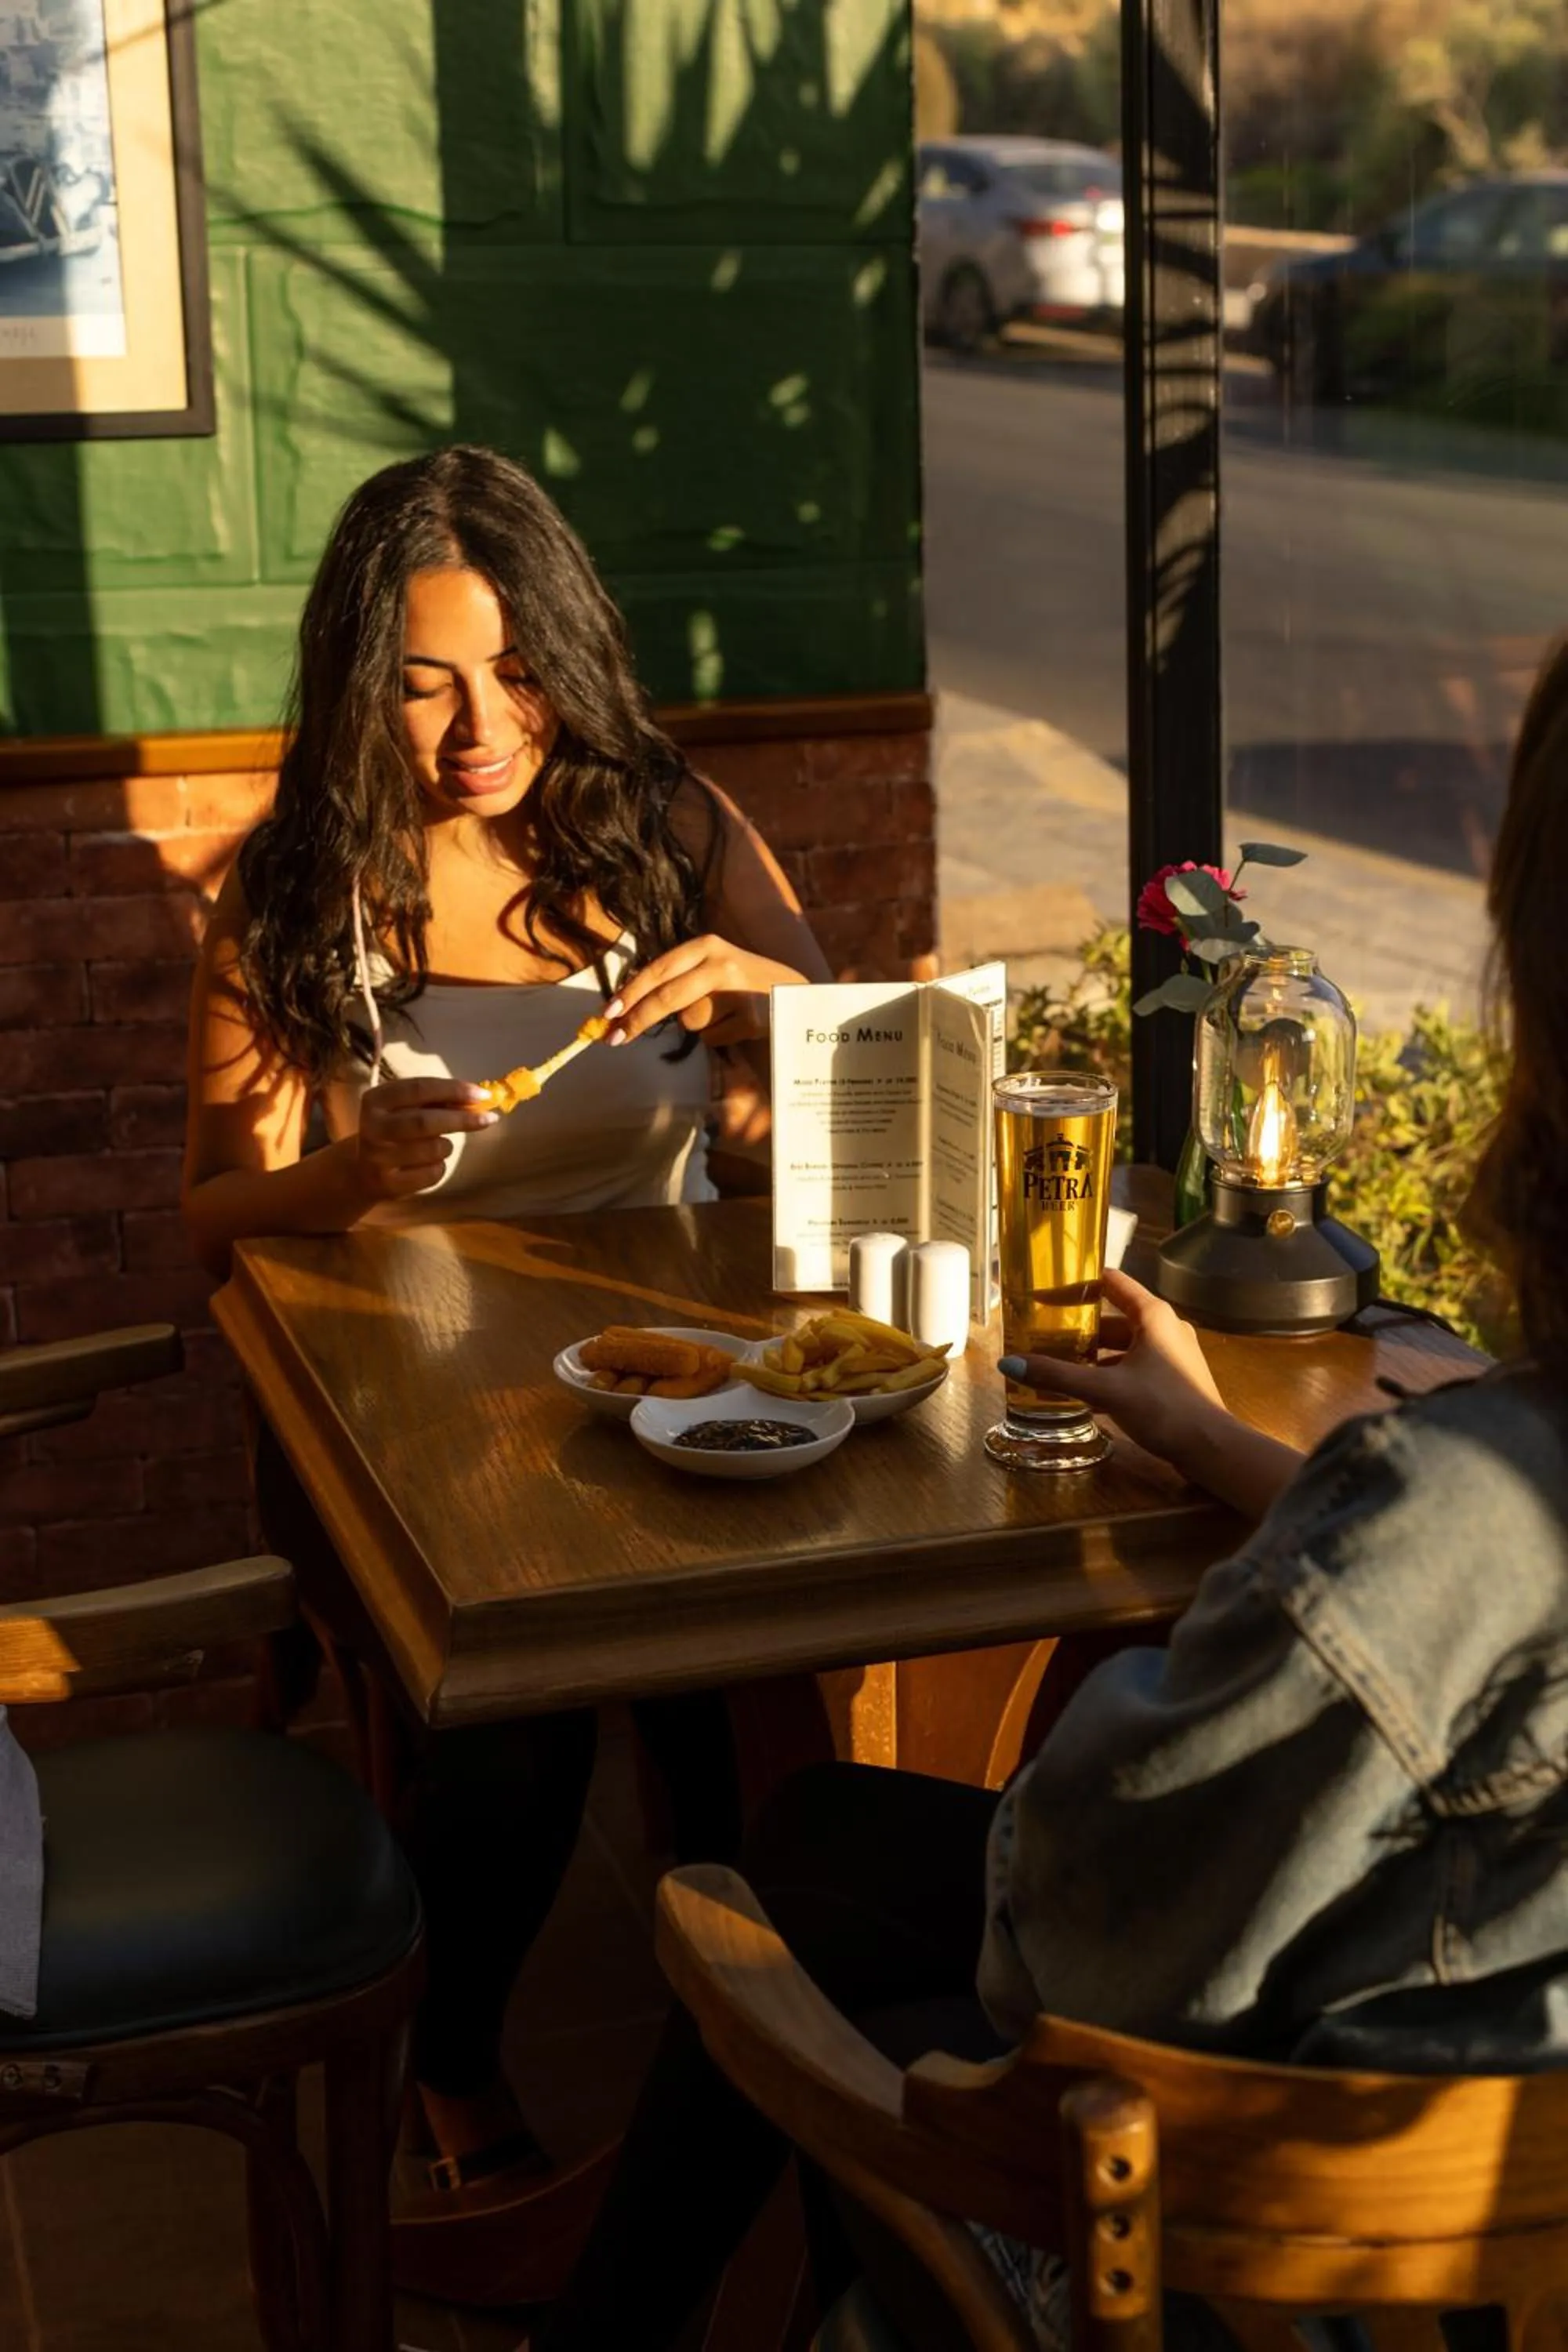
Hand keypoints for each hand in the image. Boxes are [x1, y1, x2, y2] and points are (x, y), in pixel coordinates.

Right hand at [349, 1076, 497, 1204]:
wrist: (361, 1171)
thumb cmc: (394, 1131)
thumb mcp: (406, 1109)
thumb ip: (437, 1101)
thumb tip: (478, 1099)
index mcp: (376, 1099)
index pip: (419, 1088)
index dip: (454, 1090)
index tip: (483, 1095)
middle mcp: (373, 1127)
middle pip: (425, 1122)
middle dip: (461, 1119)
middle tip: (488, 1119)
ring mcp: (378, 1157)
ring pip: (432, 1149)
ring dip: (447, 1146)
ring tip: (440, 1145)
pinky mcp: (388, 1184)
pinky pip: (431, 1174)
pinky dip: (440, 1167)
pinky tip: (428, 1164)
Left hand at [606, 936, 805, 1049]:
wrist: (797, 996)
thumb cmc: (742, 985)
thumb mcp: (710, 969)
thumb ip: (676, 981)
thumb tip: (624, 1008)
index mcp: (706, 945)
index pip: (658, 969)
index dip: (630, 992)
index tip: (608, 1012)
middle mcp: (721, 962)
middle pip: (667, 997)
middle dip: (638, 1020)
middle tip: (614, 1039)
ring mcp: (738, 990)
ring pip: (690, 1022)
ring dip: (697, 1026)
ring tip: (724, 1014)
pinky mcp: (751, 1017)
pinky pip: (713, 1038)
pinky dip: (719, 1038)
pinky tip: (739, 1025)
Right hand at [1000, 1268, 1229, 1469]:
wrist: (1211, 1447)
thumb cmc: (1162, 1407)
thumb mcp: (1104, 1389)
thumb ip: (1057, 1375)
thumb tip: (1008, 1363)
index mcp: (1152, 1315)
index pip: (1112, 1282)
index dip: (1079, 1282)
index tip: (1047, 1288)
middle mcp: (1165, 1327)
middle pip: (1114, 1317)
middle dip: (1080, 1327)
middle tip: (1043, 1333)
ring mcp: (1172, 1353)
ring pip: (1123, 1346)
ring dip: (1093, 1355)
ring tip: (1057, 1363)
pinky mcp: (1173, 1378)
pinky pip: (1134, 1366)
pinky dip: (1110, 1373)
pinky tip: (1085, 1391)